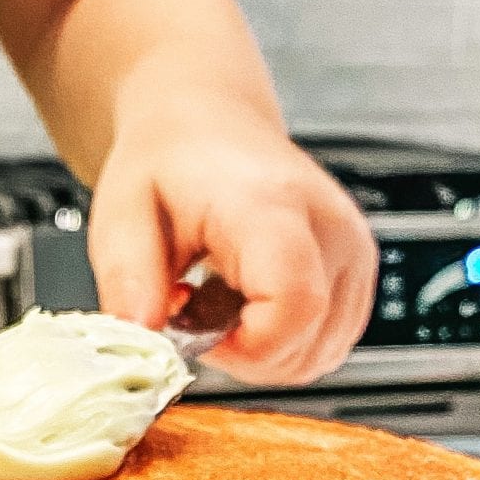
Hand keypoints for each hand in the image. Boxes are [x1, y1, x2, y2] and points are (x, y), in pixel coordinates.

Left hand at [86, 104, 377, 384]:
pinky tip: (250, 305)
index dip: (242, 347)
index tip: (195, 326)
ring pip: (321, 355)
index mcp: (272, 207)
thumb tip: (140, 336)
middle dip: (241, 354)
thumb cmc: (170, 162)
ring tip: (221, 302)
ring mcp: (353, 251)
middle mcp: (330, 227)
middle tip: (195, 310)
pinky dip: (286, 343)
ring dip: (263, 353)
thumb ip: (126, 279)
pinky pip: (329, 345)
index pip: (293, 307)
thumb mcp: (120, 213)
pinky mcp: (359, 271)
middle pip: (307, 346)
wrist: (208, 124)